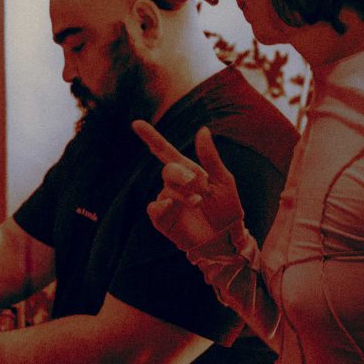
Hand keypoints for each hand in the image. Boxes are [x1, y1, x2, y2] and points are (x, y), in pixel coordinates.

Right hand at [132, 121, 244, 250]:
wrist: (226, 239)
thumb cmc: (227, 210)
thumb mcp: (224, 181)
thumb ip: (210, 157)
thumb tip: (202, 129)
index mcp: (188, 171)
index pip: (165, 151)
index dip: (151, 137)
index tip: (136, 124)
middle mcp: (175, 184)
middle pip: (168, 170)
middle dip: (182, 175)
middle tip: (198, 186)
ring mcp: (167, 201)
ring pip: (165, 190)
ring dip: (182, 195)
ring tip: (198, 203)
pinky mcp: (163, 219)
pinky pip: (154, 208)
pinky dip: (162, 205)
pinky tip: (172, 206)